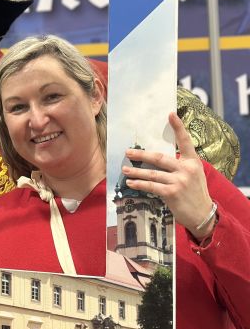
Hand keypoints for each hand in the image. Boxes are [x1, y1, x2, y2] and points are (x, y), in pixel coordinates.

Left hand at [122, 112, 214, 239]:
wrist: (203, 214)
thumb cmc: (194, 192)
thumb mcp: (193, 174)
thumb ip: (179, 165)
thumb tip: (156, 158)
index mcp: (193, 161)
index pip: (185, 141)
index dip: (178, 127)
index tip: (171, 114)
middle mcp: (186, 169)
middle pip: (159, 158)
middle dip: (141, 155)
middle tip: (127, 152)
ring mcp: (179, 181)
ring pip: (151, 173)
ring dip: (135, 172)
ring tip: (125, 169)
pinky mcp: (172, 192)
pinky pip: (151, 186)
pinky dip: (139, 184)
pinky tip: (130, 184)